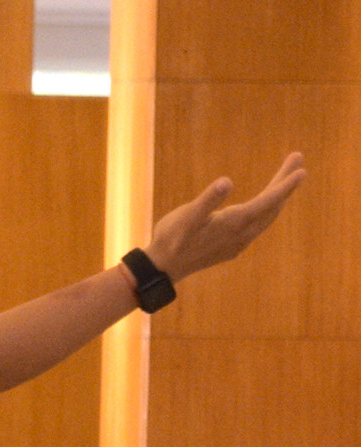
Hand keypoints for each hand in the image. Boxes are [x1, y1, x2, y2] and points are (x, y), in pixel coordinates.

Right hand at [146, 152, 304, 281]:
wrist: (162, 269)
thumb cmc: (171, 238)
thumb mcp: (187, 216)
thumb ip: (208, 199)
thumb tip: (226, 181)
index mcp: (236, 222)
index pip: (269, 200)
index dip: (285, 184)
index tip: (301, 168)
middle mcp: (243, 234)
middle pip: (273, 207)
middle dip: (285, 184)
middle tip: (296, 160)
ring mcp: (239, 243)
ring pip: (266, 217)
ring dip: (277, 198)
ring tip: (283, 181)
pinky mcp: (231, 248)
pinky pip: (257, 227)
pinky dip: (266, 211)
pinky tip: (262, 208)